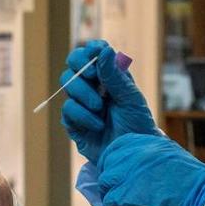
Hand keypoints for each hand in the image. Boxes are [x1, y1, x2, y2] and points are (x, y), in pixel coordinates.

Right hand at [60, 41, 156, 161]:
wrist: (131, 156)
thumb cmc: (137, 126)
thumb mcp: (130, 98)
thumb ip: (114, 75)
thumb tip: (103, 50)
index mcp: (110, 76)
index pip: (94, 53)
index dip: (91, 49)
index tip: (95, 52)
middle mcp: (94, 86)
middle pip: (74, 63)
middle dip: (80, 68)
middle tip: (92, 77)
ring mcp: (82, 103)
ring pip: (68, 83)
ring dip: (84, 94)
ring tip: (100, 108)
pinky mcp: (73, 121)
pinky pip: (67, 109)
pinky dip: (82, 115)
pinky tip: (97, 125)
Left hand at [95, 133, 204, 205]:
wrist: (202, 201)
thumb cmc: (195, 183)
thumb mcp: (170, 156)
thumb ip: (150, 157)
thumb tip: (133, 165)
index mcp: (144, 141)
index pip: (115, 150)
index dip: (115, 166)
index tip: (123, 180)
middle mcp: (131, 154)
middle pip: (107, 169)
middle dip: (113, 185)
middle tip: (125, 199)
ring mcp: (124, 174)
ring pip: (105, 188)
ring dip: (116, 201)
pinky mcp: (122, 196)